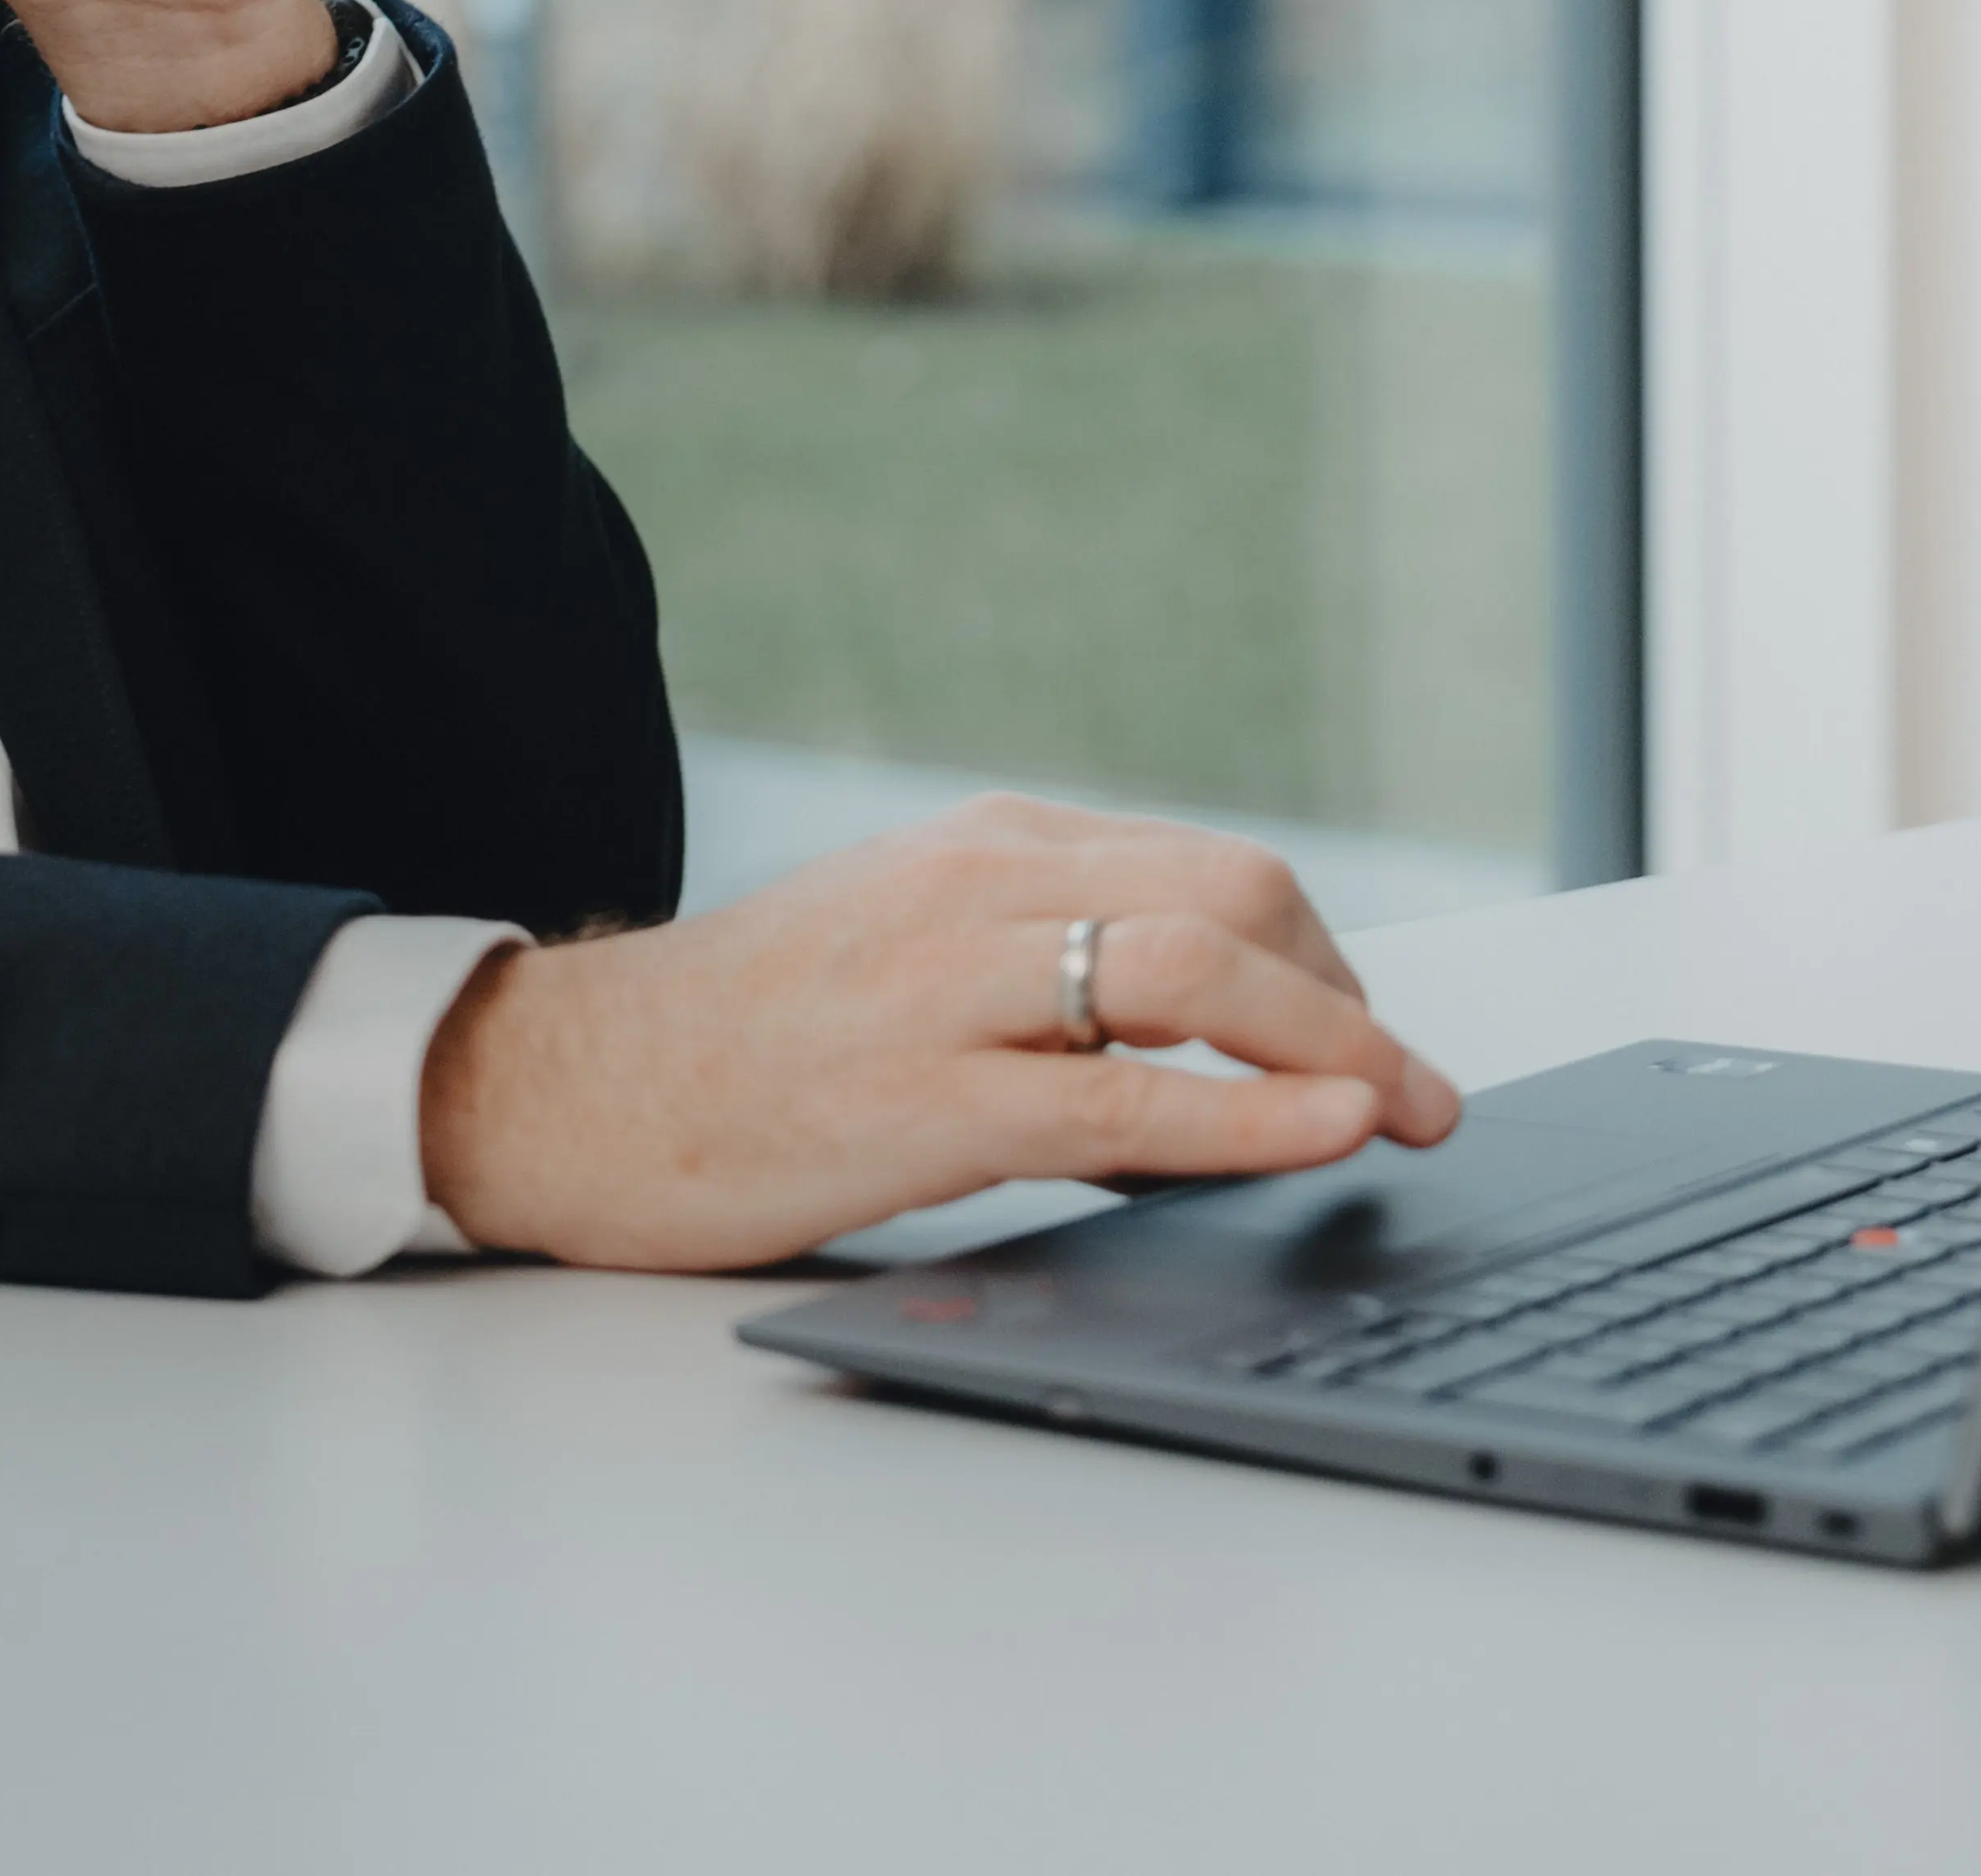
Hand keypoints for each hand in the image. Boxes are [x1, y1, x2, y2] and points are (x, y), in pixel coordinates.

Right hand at [417, 794, 1466, 1271]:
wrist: (567, 1086)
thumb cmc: (742, 1040)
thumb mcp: (904, 952)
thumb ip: (1038, 963)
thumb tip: (1200, 1038)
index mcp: (982, 848)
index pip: (1211, 870)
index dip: (1326, 963)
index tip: (1370, 1045)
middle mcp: (976, 888)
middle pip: (1234, 897)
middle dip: (1354, 999)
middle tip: (1414, 1093)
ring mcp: (948, 988)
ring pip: (1195, 969)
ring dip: (1337, 1046)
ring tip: (1404, 1115)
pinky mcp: (920, 1100)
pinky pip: (1123, 1099)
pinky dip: (1251, 1115)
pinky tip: (1329, 1132)